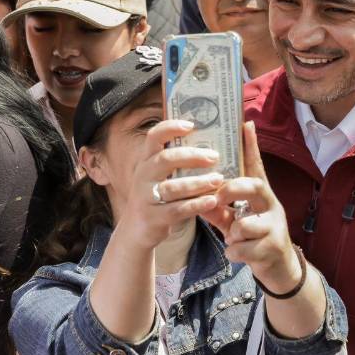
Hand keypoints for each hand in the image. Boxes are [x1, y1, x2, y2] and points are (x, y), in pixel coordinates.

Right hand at [117, 121, 224, 249]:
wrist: (136, 229)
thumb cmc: (158, 196)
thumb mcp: (160, 176)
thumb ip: (176, 162)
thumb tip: (209, 144)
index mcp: (147, 161)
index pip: (153, 137)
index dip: (170, 128)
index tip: (191, 125)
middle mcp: (143, 176)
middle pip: (165, 160)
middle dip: (192, 156)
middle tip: (214, 156)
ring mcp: (146, 197)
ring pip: (173, 187)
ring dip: (198, 182)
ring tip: (218, 180)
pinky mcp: (154, 218)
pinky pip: (177, 210)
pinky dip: (196, 205)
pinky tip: (212, 201)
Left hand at [196, 122, 297, 292]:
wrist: (279, 267)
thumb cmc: (254, 237)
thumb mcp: (234, 219)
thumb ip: (218, 207)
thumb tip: (195, 193)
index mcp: (261, 195)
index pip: (256, 166)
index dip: (251, 146)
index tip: (245, 124)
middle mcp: (271, 205)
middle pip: (255, 186)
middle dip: (232, 189)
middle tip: (218, 198)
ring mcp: (274, 225)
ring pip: (244, 224)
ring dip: (233, 234)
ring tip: (235, 238)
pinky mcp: (272, 247)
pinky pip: (242, 248)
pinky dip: (234, 252)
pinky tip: (238, 253)